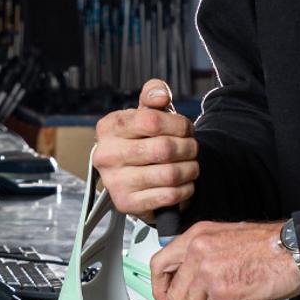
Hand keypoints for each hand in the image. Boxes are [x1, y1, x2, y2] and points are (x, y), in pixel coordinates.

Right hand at [93, 78, 197, 217]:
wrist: (132, 177)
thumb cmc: (142, 139)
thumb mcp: (145, 113)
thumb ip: (153, 95)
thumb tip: (160, 95)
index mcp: (108, 127)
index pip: (152, 121)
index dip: (179, 124)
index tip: (187, 129)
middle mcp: (105, 155)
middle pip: (164, 149)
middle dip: (189, 148)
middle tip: (193, 149)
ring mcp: (114, 182)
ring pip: (169, 174)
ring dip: (190, 169)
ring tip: (192, 166)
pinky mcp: (126, 204)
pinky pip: (168, 196)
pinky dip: (185, 189)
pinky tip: (186, 183)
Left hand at [150, 219, 299, 299]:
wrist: (298, 248)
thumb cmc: (274, 245)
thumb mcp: (230, 239)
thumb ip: (209, 255)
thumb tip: (201, 280)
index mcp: (198, 236)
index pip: (161, 265)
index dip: (158, 292)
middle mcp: (198, 251)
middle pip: (172, 296)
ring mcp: (209, 272)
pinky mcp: (224, 293)